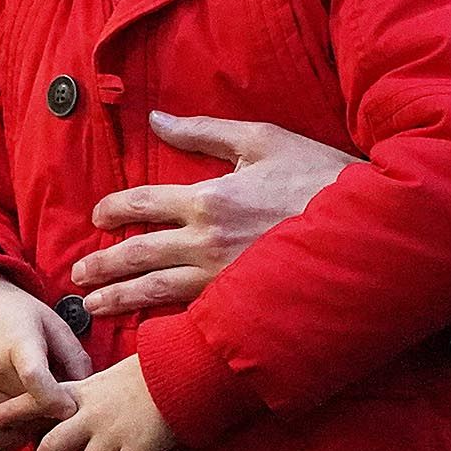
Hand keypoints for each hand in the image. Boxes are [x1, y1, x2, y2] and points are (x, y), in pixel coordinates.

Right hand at [0, 270, 89, 450]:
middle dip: (51, 412)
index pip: (34, 379)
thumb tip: (89, 392)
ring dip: (32, 424)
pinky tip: (20, 424)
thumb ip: (74, 356)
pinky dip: (6, 437)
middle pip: (29, 408)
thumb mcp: (51, 323)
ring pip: (12, 424)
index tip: (70, 407)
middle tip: (60, 402)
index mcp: (17, 344)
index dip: (55, 399)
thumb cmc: (15, 313)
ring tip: (40, 406)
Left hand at [27, 356, 177, 450]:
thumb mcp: (111, 378)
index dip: (13, 411)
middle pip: (51, 448)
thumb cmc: (151, 371)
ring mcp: (112, 433)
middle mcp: (90, 415)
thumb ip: (91, 397)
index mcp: (82, 394)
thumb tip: (80, 419)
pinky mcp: (136, 449)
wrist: (183, 370)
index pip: (39, 399)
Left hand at [70, 112, 354, 318]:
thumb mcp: (263, 140)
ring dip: (120, 299)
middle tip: (79, 275)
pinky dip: (162, 325)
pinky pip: (191, 318)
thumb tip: (156, 118)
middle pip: (139, 255)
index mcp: (210, 198)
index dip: (114, 209)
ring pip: (156, 293)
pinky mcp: (243, 306)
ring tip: (92, 307)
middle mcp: (208, 243)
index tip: (98, 215)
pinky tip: (146, 331)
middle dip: (104, 266)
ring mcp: (224, 280)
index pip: (143, 204)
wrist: (370, 229)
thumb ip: (204, 131)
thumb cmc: (321, 176)